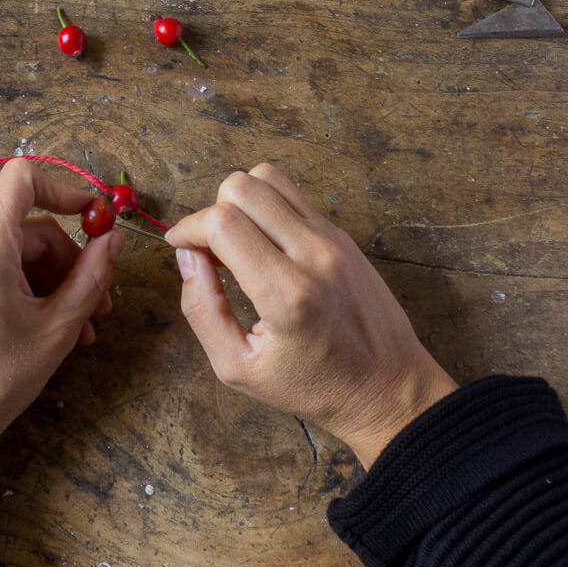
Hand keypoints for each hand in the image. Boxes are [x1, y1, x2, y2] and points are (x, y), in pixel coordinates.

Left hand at [0, 159, 124, 508]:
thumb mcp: (56, 329)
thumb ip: (92, 277)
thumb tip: (115, 239)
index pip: (24, 178)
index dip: (66, 190)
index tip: (95, 218)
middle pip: (29, 227)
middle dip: (69, 263)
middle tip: (99, 307)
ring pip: (14, 253)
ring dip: (51, 283)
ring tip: (78, 330)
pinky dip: (23, 289)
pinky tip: (45, 328)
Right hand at [166, 164, 456, 466]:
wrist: (388, 389)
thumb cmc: (314, 387)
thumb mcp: (238, 368)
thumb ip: (201, 310)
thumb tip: (186, 257)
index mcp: (286, 294)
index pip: (223, 223)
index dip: (188, 227)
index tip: (179, 245)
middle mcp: (313, 255)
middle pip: (242, 187)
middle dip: (211, 211)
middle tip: (210, 249)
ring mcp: (332, 239)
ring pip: (269, 177)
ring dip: (240, 201)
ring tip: (238, 241)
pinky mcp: (343, 235)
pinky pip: (293, 195)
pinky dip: (267, 207)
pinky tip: (264, 244)